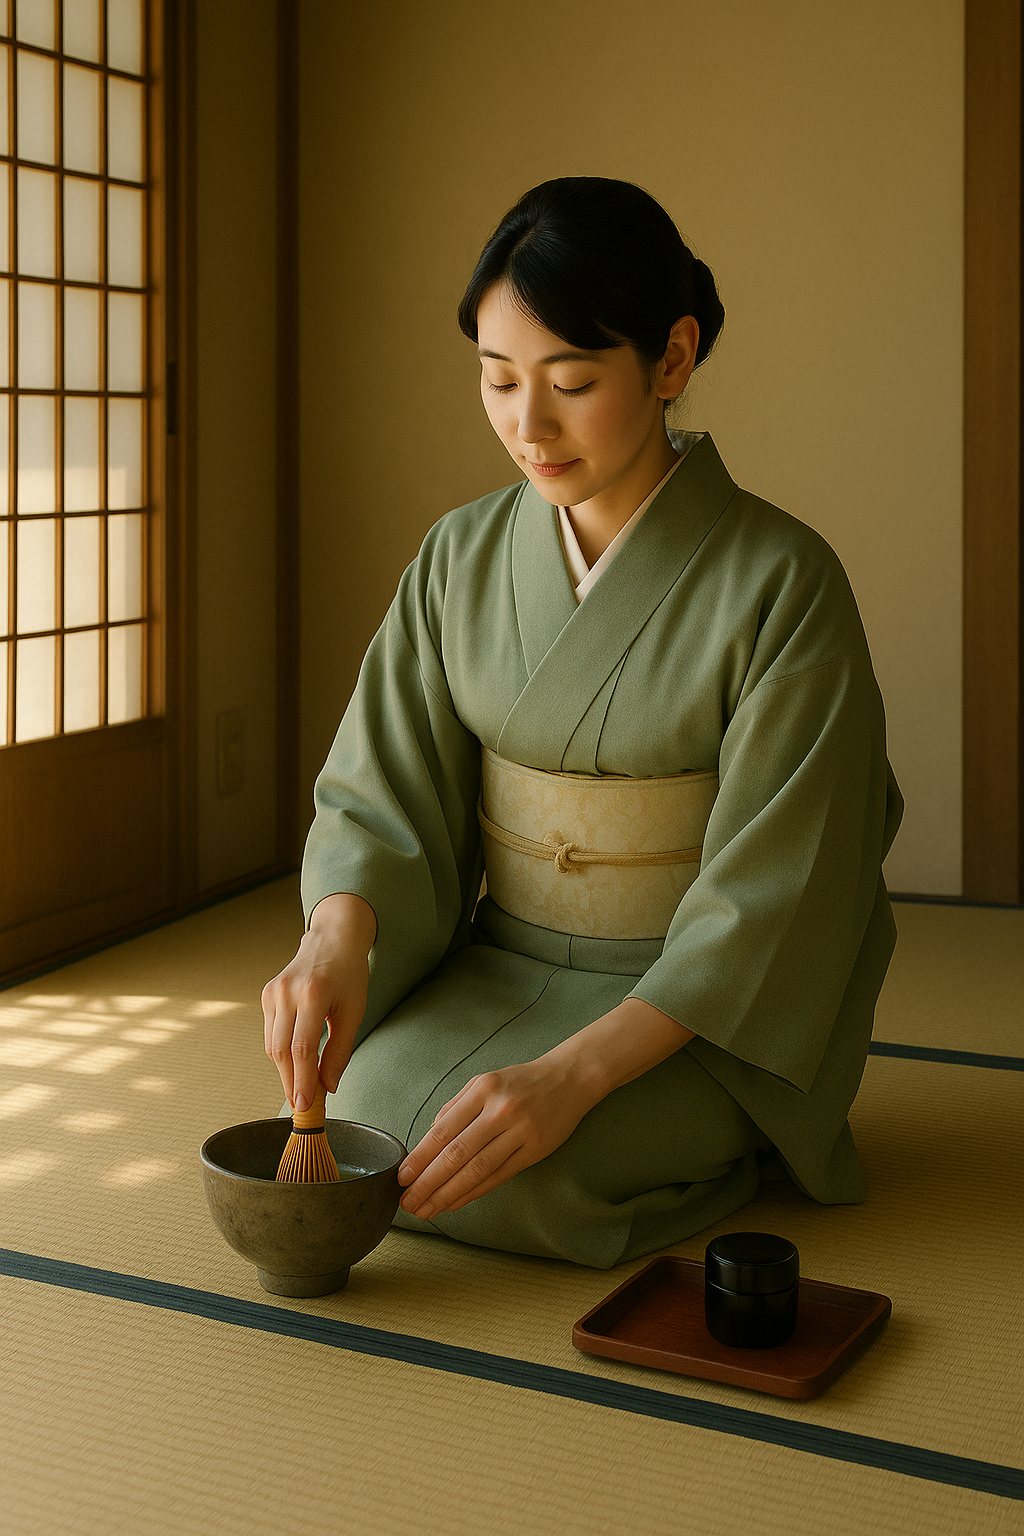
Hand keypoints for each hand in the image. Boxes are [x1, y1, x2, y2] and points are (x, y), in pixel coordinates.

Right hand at [261, 893, 375, 1111]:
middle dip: (290, 1082)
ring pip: (272, 1044)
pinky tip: (294, 1062)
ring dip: (285, 1070)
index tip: (305, 1104)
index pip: (302, 1048)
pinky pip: (270, 1032)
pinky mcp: (267, 994)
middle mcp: (287, 992)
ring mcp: (273, 992)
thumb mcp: (353, 1012)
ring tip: (299, 1087)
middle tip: (301, 1105)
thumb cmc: (348, 974)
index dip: (302, 1080)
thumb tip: (328, 1086)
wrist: (333, 940)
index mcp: (313, 994)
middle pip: (282, 1050)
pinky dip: (281, 1051)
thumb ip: (340, 1051)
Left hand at [396, 996, 694, 1218]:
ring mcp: (520, 1132)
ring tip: (426, 1209)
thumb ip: (455, 1108)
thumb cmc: (520, 1081)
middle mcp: (501, 1111)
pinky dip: (473, 1192)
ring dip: (448, 1194)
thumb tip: (428, 1141)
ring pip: (477, 1170)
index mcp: (483, 1090)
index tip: (402, 1177)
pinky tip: (455, 1203)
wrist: (570, 1079)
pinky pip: (498, 1177)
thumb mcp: (484, 1082)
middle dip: (428, 1182)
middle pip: (457, 1154)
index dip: (421, 1157)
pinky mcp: (535, 1151)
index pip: (445, 1130)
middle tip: (407, 1203)